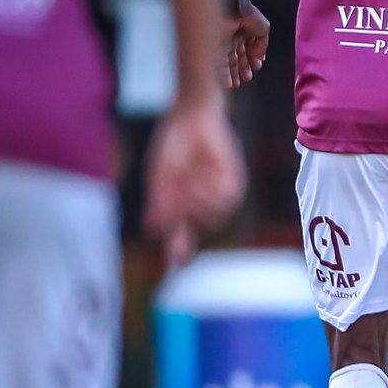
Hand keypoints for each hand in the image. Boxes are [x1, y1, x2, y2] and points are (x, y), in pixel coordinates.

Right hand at [144, 94, 244, 267]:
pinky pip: (228, 200)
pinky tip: (202, 175)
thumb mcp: (161, 177)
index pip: (179, 233)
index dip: (178, 250)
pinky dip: (211, 191)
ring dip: (199, 201)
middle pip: (196, 226)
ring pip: (215, 217)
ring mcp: (217, 192)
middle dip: (185, 213)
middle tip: (176, 192)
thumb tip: (153, 231)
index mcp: (179, 202)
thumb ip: (160, 204)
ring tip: (189, 180)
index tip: (175, 268)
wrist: (189, 120)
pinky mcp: (234, 181)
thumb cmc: (172, 146)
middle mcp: (200, 201)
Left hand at [224, 5, 270, 85]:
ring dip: (231, 75)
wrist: (232, 9)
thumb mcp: (264, 29)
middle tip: (244, 80)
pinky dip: (222, 74)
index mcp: (244, 33)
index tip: (255, 69)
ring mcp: (222, 43)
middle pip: (236, 57)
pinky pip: (218, 63)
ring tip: (235, 85)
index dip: (251, 60)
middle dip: (241, 70)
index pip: (247, 50)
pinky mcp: (214, 47)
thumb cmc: (246, 14)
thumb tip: (260, 57)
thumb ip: (263, 45)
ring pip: (227, 62)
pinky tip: (226, 81)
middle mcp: (232, 38)